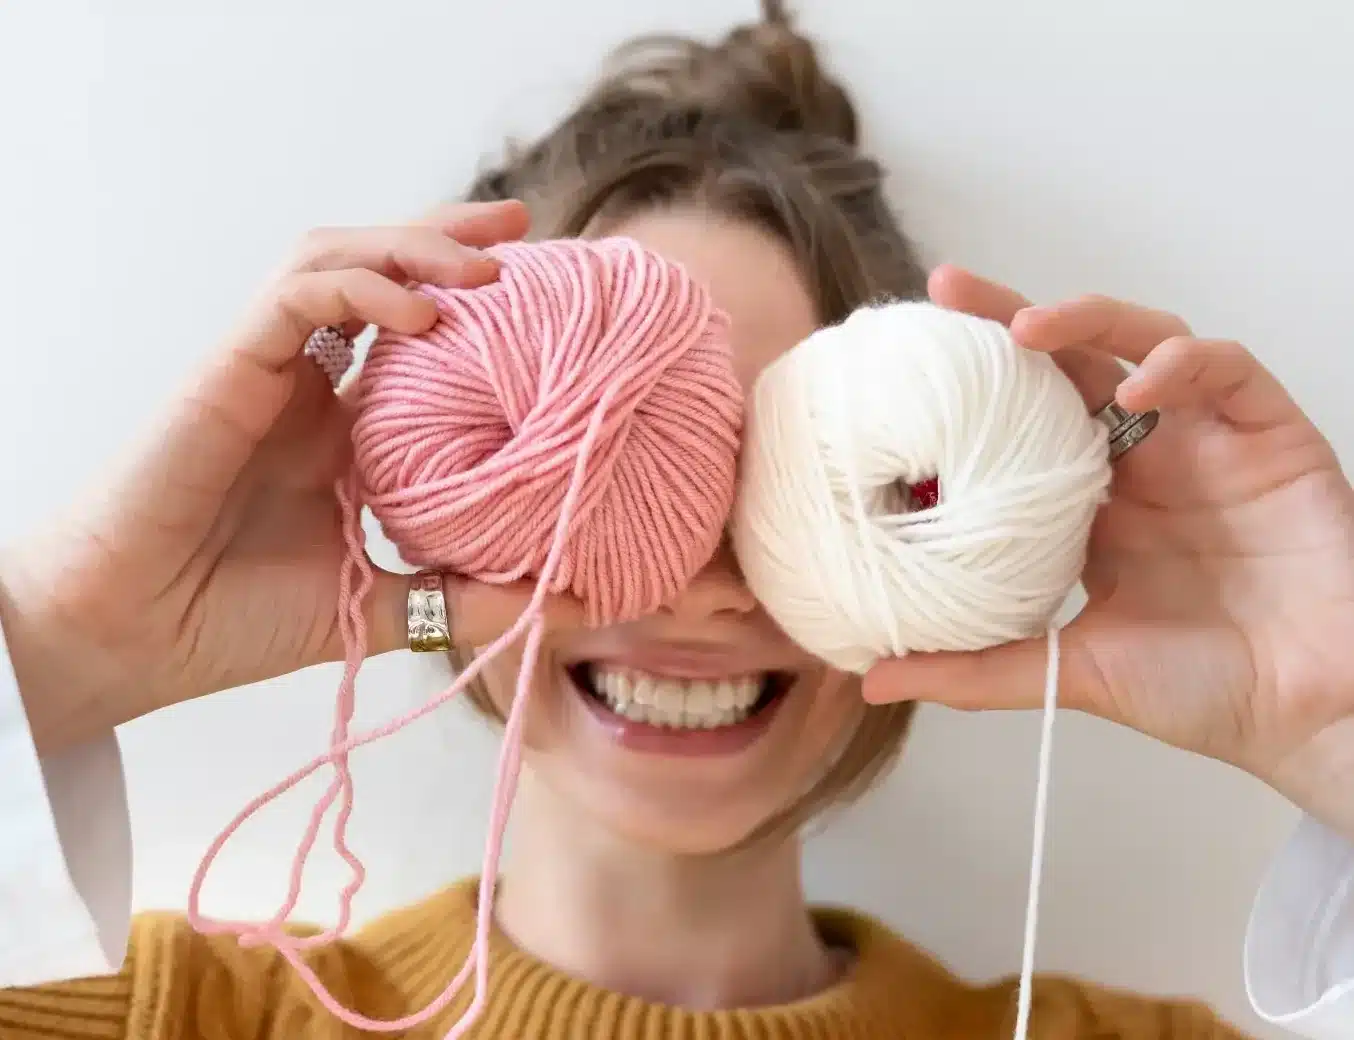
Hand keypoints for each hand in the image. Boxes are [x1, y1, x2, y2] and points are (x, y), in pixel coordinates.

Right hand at [0, 200, 582, 753]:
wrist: (130, 637)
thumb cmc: (232, 620)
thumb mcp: (382, 607)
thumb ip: (465, 598)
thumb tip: (573, 604)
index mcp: (339, 427)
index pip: (409, 333)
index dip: (469, 303)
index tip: (545, 294)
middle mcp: (305, 384)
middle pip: (379, 274)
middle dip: (447, 237)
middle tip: (522, 226)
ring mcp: (265, 369)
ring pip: (336, 261)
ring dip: (411, 247)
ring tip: (487, 262)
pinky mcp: (228, 367)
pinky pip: (296, 296)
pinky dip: (360, 288)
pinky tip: (420, 313)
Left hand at [863, 266, 1353, 837]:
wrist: (1308, 713)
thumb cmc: (1200, 690)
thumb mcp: (1066, 672)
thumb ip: (974, 669)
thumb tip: (871, 677)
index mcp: (1089, 502)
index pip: (1020, 418)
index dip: (970, 384)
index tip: (904, 360)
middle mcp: (1142, 457)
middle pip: (1070, 359)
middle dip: (1011, 317)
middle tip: (949, 289)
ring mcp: (1205, 439)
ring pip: (1143, 340)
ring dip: (1088, 319)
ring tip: (1028, 329)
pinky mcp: (1270, 432)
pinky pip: (1227, 368)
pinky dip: (1182, 363)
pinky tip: (1138, 387)